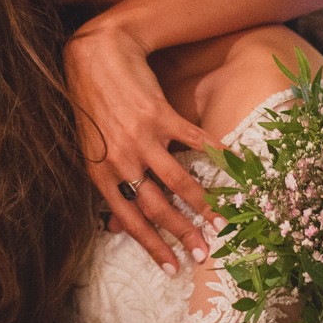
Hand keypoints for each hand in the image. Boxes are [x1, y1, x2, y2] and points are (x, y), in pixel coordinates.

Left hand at [64, 24, 216, 271]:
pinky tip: (233, 167)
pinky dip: (217, 156)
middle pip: (156, 208)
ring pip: (178, 182)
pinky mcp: (160, 115)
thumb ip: (107, 181)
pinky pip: (195, 142)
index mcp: (100, 172)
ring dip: (203, 206)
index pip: (128, 220)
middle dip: (183, 234)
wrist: (96, 54)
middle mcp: (120, 160)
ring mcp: (141, 137)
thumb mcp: (89, 147)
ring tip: (221, 222)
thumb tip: (116, 223)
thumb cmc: (92, 103)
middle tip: (204, 252)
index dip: (152, 246)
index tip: (172, 268)